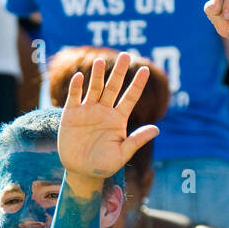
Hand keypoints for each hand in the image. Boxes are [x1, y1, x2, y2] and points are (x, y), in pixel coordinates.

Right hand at [57, 51, 158, 192]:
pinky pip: (74, 97)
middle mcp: (104, 111)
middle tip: (126, 55)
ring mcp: (87, 111)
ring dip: (98, 75)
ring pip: (94, 88)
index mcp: (118, 119)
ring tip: (101, 61)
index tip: (145, 70)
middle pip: (113, 87)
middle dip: (119, 72)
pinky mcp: (71, 114)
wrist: (81, 171)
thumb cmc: (104, 165)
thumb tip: (157, 129)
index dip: (137, 84)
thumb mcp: (122, 154)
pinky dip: (76, 87)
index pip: (130, 98)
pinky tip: (79, 77)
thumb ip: (136, 141)